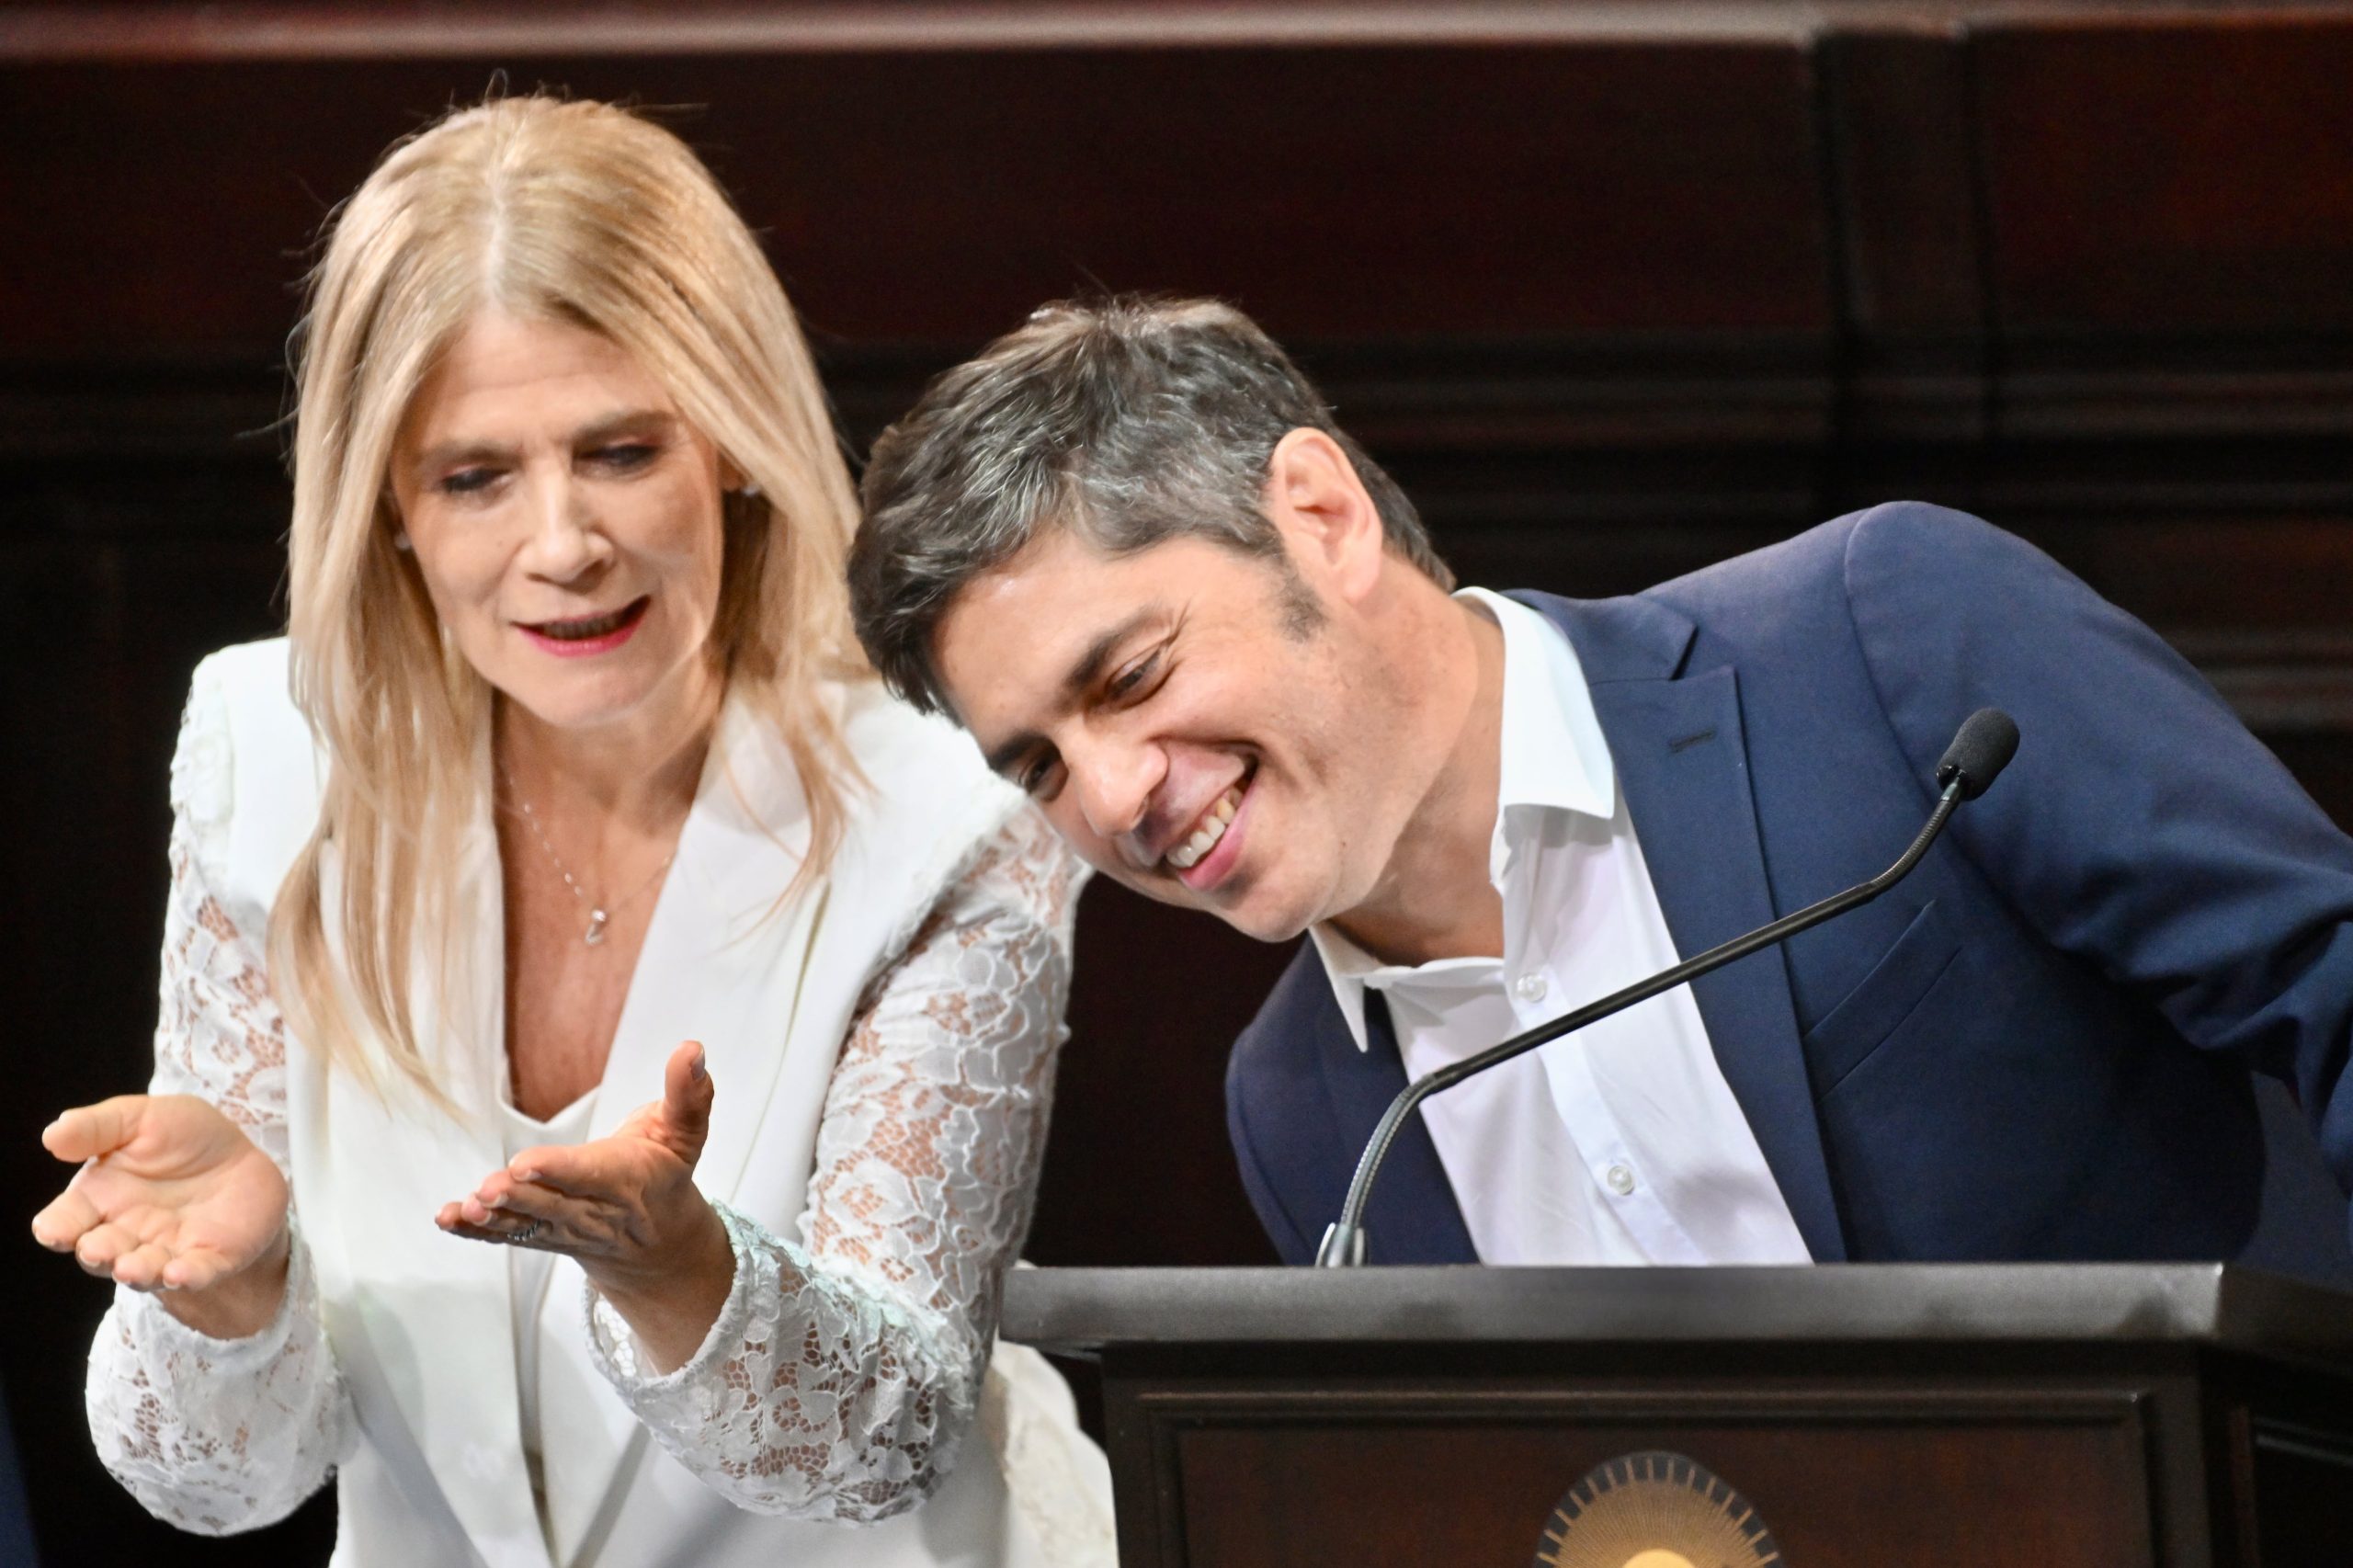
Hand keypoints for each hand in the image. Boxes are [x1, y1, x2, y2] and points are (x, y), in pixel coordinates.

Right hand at [32, 1094, 291, 1335]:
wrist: (245, 1155)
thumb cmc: (184, 1137)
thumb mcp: (142, 1120)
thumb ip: (97, 1127)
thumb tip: (52, 1135)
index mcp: (100, 1198)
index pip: (65, 1221)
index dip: (56, 1229)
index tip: (54, 1231)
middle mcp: (126, 1232)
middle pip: (99, 1253)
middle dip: (96, 1254)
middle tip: (96, 1249)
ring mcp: (167, 1250)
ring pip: (143, 1272)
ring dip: (136, 1272)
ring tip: (130, 1268)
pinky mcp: (210, 1259)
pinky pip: (196, 1275)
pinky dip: (187, 1277)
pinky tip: (179, 1274)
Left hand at [438, 1041, 733, 1370]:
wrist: (659, 1243)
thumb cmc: (665, 1174)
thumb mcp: (685, 1132)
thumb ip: (688, 1093)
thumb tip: (692, 1048)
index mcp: (628, 1182)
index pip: (591, 1176)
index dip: (560, 1170)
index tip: (527, 1162)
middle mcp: (593, 1212)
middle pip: (552, 1206)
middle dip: (520, 1197)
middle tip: (490, 1186)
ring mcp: (563, 1229)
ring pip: (525, 1225)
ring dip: (493, 1218)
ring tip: (467, 1207)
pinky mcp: (539, 1235)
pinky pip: (505, 1235)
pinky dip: (475, 1230)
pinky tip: (449, 1218)